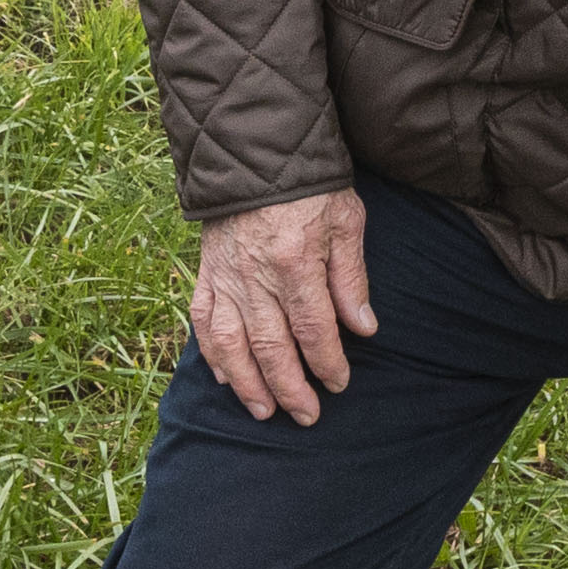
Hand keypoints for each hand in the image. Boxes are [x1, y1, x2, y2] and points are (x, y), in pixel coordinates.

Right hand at [188, 188, 377, 425]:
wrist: (254, 152)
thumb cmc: (309, 187)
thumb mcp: (345, 221)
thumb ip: (351, 277)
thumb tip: (363, 328)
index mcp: (295, 261)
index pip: (313, 328)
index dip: (326, 362)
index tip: (338, 384)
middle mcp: (255, 276)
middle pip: (271, 346)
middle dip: (290, 387)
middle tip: (306, 416)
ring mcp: (225, 276)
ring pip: (232, 343)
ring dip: (247, 383)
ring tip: (264, 411)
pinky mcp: (206, 273)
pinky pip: (203, 321)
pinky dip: (212, 353)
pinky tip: (225, 377)